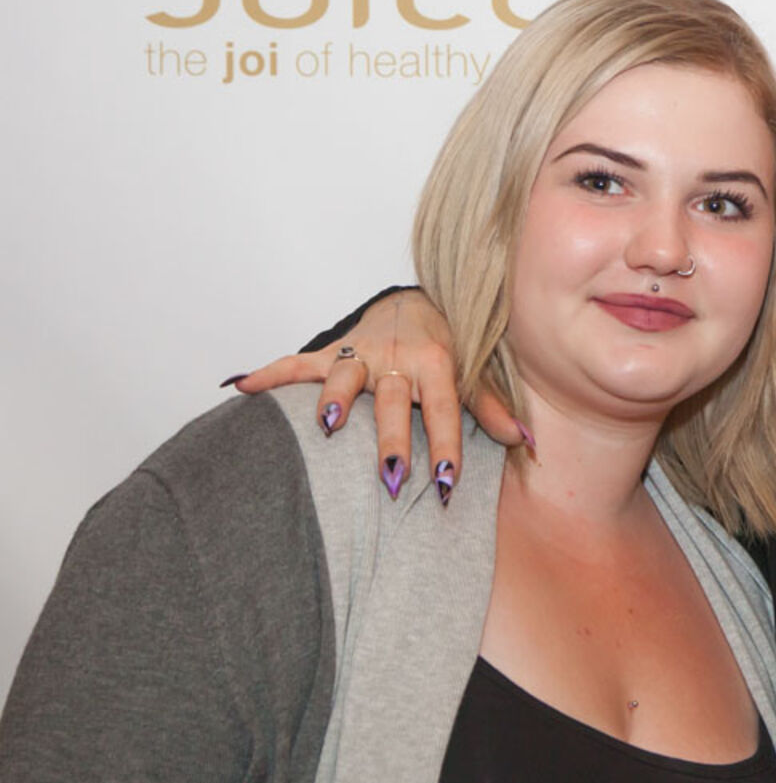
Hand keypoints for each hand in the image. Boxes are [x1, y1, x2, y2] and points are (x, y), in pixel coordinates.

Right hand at [229, 290, 522, 498]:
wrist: (419, 299)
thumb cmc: (451, 345)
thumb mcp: (478, 372)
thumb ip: (496, 409)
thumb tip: (527, 445)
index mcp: (439, 365)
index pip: (447, 413)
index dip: (447, 447)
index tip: (446, 483)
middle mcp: (399, 359)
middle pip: (394, 404)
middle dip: (392, 440)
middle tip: (392, 477)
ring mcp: (363, 354)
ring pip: (344, 379)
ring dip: (334, 401)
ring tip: (326, 427)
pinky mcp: (335, 351)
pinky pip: (299, 364)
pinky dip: (270, 375)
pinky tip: (241, 388)